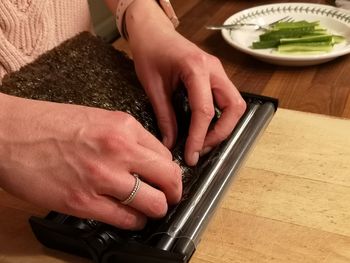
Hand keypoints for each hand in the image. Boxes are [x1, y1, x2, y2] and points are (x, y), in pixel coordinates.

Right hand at [0, 94, 181, 229]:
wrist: (10, 134)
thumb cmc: (48, 124)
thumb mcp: (98, 118)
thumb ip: (126, 138)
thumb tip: (147, 159)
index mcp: (123, 126)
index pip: (165, 154)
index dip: (169, 170)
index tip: (166, 177)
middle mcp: (118, 150)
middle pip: (169, 178)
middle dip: (173, 191)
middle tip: (169, 196)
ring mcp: (102, 177)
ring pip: (154, 203)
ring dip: (156, 209)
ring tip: (150, 208)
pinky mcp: (84, 201)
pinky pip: (126, 219)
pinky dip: (134, 221)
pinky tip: (130, 217)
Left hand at [126, 0, 246, 165]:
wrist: (152, 31)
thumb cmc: (150, 51)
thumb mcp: (153, 86)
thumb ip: (164, 116)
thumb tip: (171, 142)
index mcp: (196, 67)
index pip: (205, 110)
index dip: (199, 137)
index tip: (191, 154)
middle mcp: (213, 69)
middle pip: (234, 107)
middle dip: (221, 132)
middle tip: (202, 148)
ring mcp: (217, 71)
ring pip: (235, 104)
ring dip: (224, 125)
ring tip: (203, 140)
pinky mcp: (215, 75)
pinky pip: (226, 99)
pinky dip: (220, 116)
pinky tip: (204, 126)